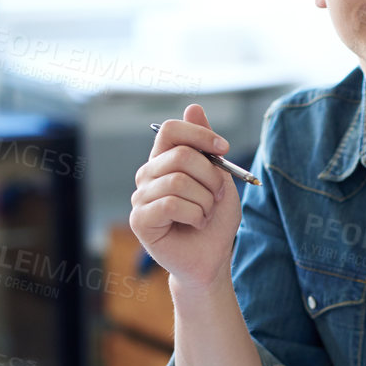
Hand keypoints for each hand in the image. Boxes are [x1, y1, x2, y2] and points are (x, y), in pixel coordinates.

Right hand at [129, 104, 240, 287]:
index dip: (199, 135)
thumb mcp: (219, 178)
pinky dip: (195, 215)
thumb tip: (193, 106)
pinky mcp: (140, 220)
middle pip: (180, 156)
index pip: (170, 129)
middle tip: (217, 196)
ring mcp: (140, 197)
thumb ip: (206, 145)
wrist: (212, 258)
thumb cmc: (215, 220)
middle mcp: (148, 175)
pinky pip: (172, 204)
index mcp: (164, 161)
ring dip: (205, 200)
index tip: (224, 150)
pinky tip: (195, 224)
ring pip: (179, 181)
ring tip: (205, 214)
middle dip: (211, 176)